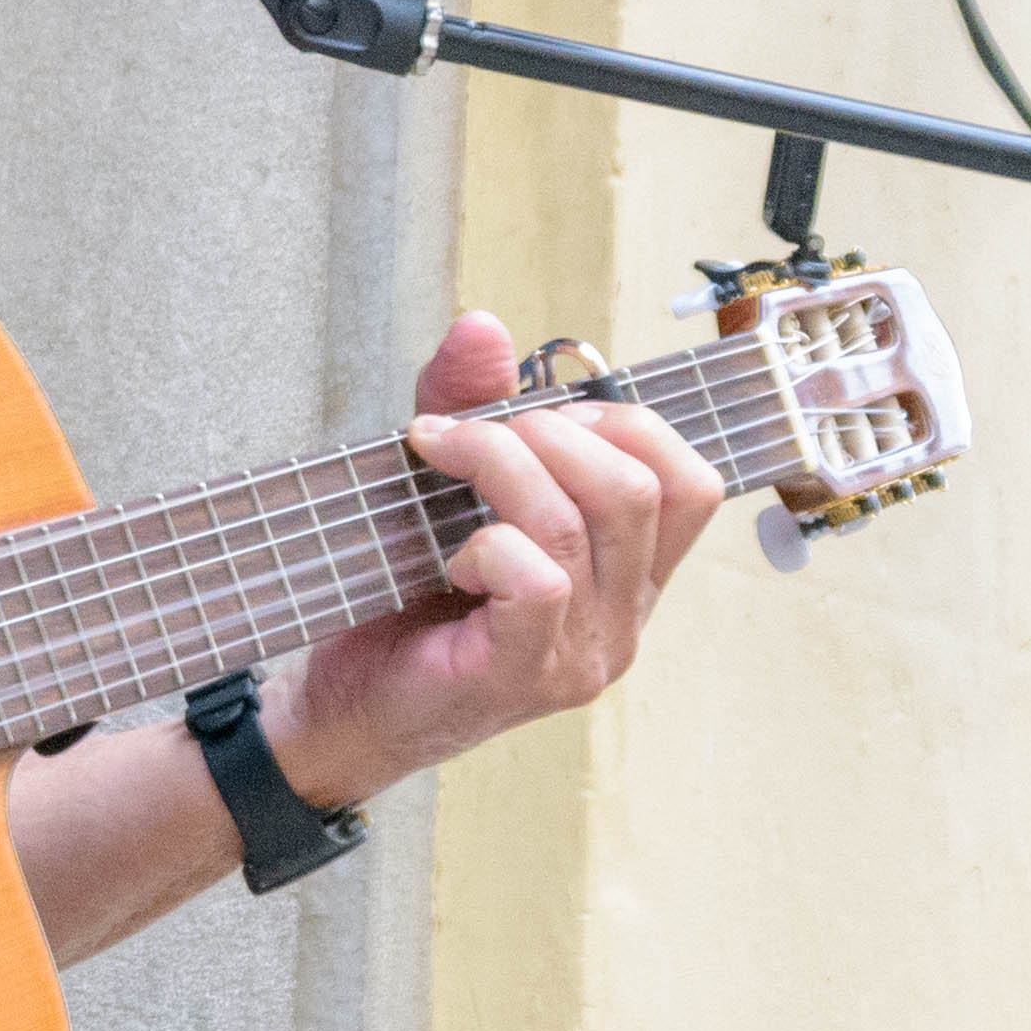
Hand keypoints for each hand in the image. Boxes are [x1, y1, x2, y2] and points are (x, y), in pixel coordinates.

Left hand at [266, 314, 720, 804]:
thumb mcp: (441, 485)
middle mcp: (623, 619)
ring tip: (440, 461)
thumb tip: (483, 326)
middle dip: (550, 431)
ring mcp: (583, 655)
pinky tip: (450, 560)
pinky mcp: (524, 676)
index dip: (624, 420)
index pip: (693, 482)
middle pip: (644, 486)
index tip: (534, 411)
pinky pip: (541, 581)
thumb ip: (472, 405)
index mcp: (627, 575)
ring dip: (502, 465)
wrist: (338, 704)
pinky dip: (488, 544)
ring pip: (586, 522)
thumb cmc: (400, 599)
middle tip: (468, 434)